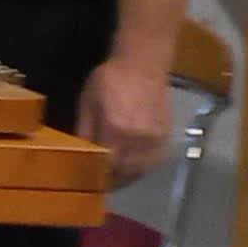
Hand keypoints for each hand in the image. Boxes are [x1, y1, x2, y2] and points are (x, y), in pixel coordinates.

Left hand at [83, 56, 175, 185]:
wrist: (143, 65)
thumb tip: (81, 154)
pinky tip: (132, 164)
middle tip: (102, 181)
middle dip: (113, 179)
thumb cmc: (110, 80)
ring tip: (117, 176)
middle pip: (126, 172)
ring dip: (128, 176)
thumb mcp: (87, 103)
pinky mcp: (166, 136)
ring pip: (142, 170)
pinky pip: (153, 161)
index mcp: (116, 130)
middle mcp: (138, 139)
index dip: (98, 176)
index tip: (90, 181)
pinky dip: (142, 166)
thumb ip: (85, 130)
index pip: (107, 165)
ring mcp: (155, 139)